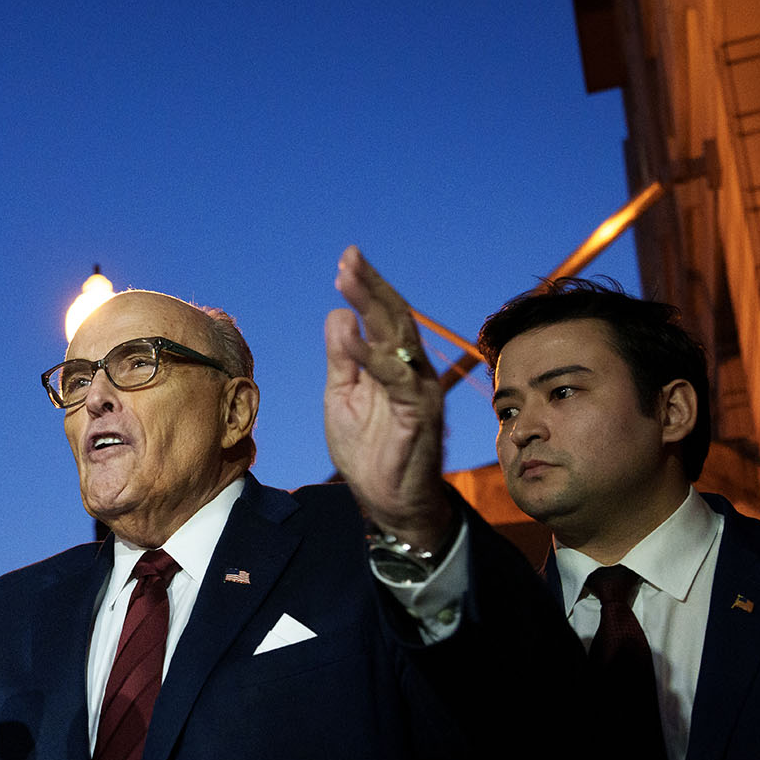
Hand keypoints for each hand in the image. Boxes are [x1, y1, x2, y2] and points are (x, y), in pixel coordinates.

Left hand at [323, 246, 453, 551]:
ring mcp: (419, 390)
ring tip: (347, 282)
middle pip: (395, 318)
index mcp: (393, 365)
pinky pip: (396, 379)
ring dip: (373, 308)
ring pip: (399, 339)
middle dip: (370, 286)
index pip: (382, 317)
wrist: (387, 500)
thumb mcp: (342, 397)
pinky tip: (350, 337)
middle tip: (349, 258)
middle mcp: (412, 370)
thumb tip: (340, 315)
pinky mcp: (419, 414)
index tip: (346, 260)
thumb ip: (342, 359)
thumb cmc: (367, 449)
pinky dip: (371, 356)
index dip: (365, 288)